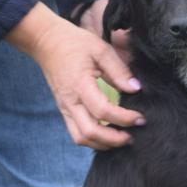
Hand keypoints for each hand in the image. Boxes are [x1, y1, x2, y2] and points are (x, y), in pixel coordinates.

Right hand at [6, 2, 143, 149]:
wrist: (46, 42)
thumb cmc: (74, 43)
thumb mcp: (100, 49)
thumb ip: (119, 70)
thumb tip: (135, 88)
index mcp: (80, 85)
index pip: (103, 110)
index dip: (124, 118)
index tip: (139, 118)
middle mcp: (70, 101)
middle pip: (90, 132)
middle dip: (113, 139)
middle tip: (132, 135)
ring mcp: (65, 108)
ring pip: (81, 138)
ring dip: (102, 143)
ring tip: (121, 138)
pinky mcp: (64, 110)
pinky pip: (76, 133)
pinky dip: (93, 140)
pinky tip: (108, 135)